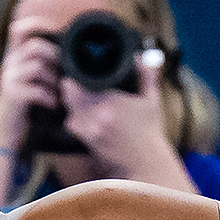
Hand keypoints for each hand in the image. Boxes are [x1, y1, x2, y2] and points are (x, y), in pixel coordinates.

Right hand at [0, 16, 64, 155]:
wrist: (8, 135)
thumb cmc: (28, 108)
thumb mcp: (35, 82)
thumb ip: (47, 66)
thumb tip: (73, 55)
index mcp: (15, 57)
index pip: (19, 29)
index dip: (38, 23)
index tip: (58, 28)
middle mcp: (9, 64)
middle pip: (35, 46)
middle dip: (56, 57)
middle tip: (67, 74)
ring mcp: (8, 79)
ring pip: (37, 66)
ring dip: (55, 80)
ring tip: (61, 94)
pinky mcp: (11, 95)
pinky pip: (36, 89)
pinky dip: (50, 97)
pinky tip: (54, 105)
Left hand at [60, 54, 194, 192]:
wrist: (147, 163)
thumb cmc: (150, 132)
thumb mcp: (152, 101)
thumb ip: (147, 75)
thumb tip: (142, 56)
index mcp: (109, 103)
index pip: (74, 84)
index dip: (73, 76)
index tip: (78, 73)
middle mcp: (95, 117)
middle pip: (67, 95)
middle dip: (71, 88)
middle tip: (79, 83)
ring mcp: (89, 131)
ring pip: (68, 111)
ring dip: (72, 104)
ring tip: (85, 100)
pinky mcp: (87, 142)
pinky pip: (72, 126)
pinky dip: (76, 119)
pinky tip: (88, 116)